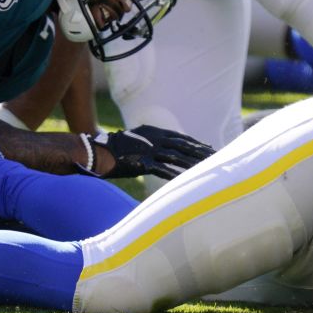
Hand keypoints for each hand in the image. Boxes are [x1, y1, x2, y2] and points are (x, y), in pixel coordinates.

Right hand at [89, 125, 214, 179]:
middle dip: (200, 152)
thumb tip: (165, 151)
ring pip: (176, 157)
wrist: (97, 152)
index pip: (181, 138)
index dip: (196, 143)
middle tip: (215, 158)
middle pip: (183, 146)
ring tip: (206, 168)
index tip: (209, 148)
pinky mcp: (142, 162)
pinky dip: (173, 174)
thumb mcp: (138, 141)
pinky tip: (184, 179)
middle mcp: (154, 139)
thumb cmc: (117, 149)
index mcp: (154, 133)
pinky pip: (161, 169)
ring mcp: (149, 150)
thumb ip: (152, 143)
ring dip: (192, 163)